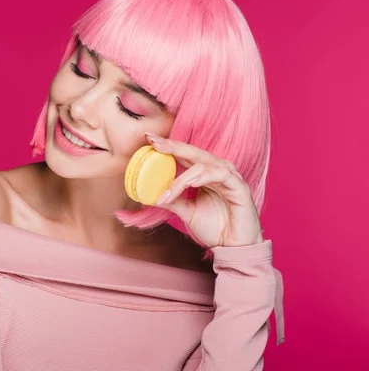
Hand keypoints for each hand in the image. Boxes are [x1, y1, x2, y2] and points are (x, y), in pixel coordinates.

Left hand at [146, 133, 263, 247]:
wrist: (234, 248)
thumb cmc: (215, 228)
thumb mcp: (187, 212)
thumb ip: (173, 200)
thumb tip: (149, 193)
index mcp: (205, 173)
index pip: (184, 155)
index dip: (167, 146)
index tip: (148, 139)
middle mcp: (217, 170)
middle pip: (193, 152)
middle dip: (172, 146)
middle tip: (153, 142)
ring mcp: (230, 177)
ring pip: (204, 164)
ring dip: (183, 176)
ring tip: (169, 189)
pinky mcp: (240, 187)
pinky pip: (222, 175)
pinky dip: (205, 176)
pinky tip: (192, 182)